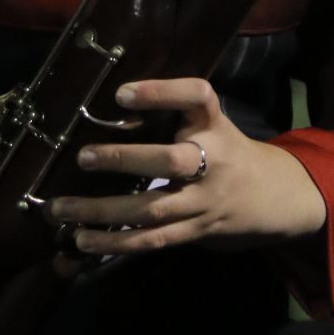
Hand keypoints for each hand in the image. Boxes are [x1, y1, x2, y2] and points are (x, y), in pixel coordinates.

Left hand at [47, 77, 325, 255]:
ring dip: (103, 211)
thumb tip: (106, 105)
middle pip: (173, 162)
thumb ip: (173, 115)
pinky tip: (82, 239)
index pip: (197, 97)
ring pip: (153, 210)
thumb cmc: (226, 150)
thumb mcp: (211, 123)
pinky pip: (152, 241)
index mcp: (215, 124)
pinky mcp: (195, 232)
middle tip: (83, 156)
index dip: (162, 92)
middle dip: (126, 159)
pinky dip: (115, 242)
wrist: (272, 197)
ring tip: (61, 208)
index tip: (121, 93)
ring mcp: (205, 202)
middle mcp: (215, 160)